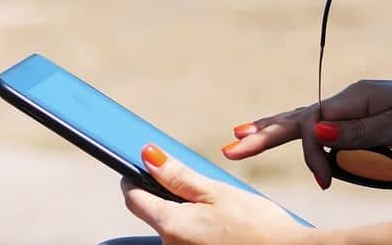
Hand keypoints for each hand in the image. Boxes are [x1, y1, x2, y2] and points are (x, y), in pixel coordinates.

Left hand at [121, 144, 310, 244]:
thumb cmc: (257, 226)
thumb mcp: (216, 192)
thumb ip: (177, 176)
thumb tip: (147, 156)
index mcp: (171, 225)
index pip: (134, 199)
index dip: (134, 179)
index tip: (141, 167)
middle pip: (157, 215)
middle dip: (171, 198)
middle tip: (203, 190)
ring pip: (175, 230)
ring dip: (189, 216)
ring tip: (222, 213)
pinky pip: (189, 242)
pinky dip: (200, 232)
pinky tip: (224, 229)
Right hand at [221, 79, 391, 188]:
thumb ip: (356, 131)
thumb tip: (314, 131)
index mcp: (354, 98)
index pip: (312, 124)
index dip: (309, 154)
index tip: (323, 184)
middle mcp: (349, 100)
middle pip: (297, 116)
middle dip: (264, 132)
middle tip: (231, 145)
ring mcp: (355, 108)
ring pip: (306, 119)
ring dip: (275, 128)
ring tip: (243, 133)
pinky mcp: (362, 119)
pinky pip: (322, 126)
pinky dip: (298, 131)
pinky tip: (285, 131)